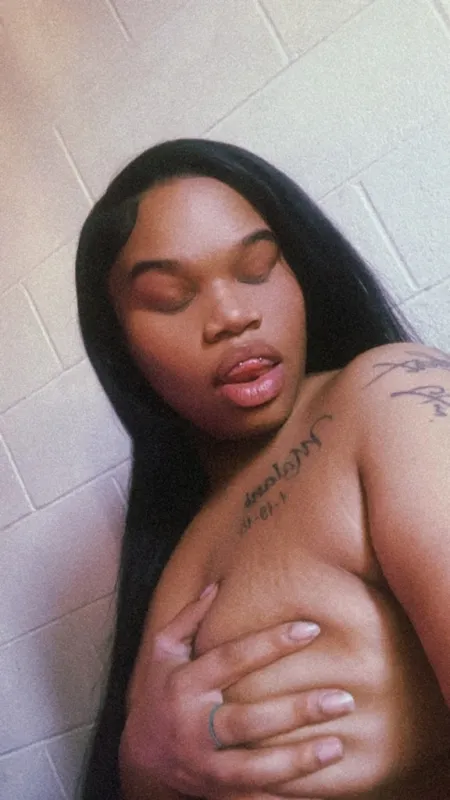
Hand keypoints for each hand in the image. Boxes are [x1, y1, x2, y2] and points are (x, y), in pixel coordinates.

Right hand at [119, 585, 351, 798]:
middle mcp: (194, 727)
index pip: (232, 659)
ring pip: (253, 768)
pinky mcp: (217, 793)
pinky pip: (254, 799)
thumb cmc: (160, 693)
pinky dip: (284, 798)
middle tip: (342, 699)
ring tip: (337, 747)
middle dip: (296, 711)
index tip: (310, 629)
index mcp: (185, 685)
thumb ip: (189, 619)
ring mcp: (206, 766)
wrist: (139, 759)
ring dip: (297, 760)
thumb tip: (217, 586)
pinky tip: (320, 791)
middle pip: (248, 720)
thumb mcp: (163, 651)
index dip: (270, 644)